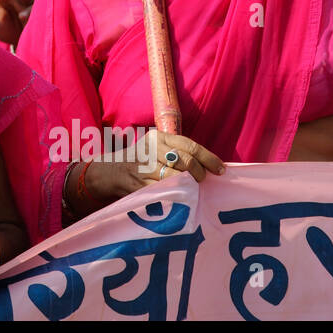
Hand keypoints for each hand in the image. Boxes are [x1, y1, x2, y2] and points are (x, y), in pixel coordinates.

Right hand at [81, 129, 224, 213]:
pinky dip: (176, 194)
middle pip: (185, 161)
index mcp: (158, 137)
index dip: (209, 159)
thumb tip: (209, 165)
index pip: (189, 146)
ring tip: (192, 188)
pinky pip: (164, 190)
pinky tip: (181, 195)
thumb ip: (178, 152)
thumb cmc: (142, 161)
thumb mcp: (157, 148)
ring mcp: (144, 167)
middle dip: (199, 173)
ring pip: (177, 177)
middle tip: (202, 181)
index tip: (221, 170)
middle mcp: (151, 149)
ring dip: (189, 185)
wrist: (111, 172)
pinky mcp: (139, 183)